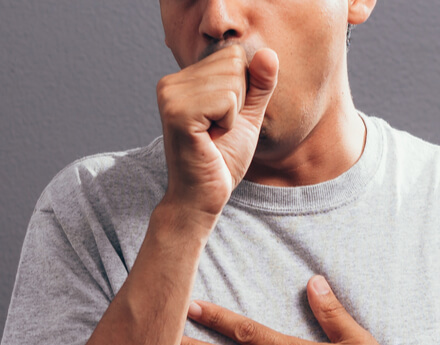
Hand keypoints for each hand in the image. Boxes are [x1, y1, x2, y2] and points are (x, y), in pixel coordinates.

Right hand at [156, 45, 278, 215]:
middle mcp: (170, 83)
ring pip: (232, 80)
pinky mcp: (178, 112)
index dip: (242, 90)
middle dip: (238, 101)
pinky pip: (227, 99)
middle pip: (233, 62)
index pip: (233, 55)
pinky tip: (210, 139)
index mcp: (182, 80)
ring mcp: (170, 96)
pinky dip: (229, 122)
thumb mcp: (248, 116)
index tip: (222, 120)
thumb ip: (259, 84)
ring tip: (213, 135)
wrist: (202, 197)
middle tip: (218, 129)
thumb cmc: (222, 159)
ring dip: (233, 114)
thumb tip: (269, 53)